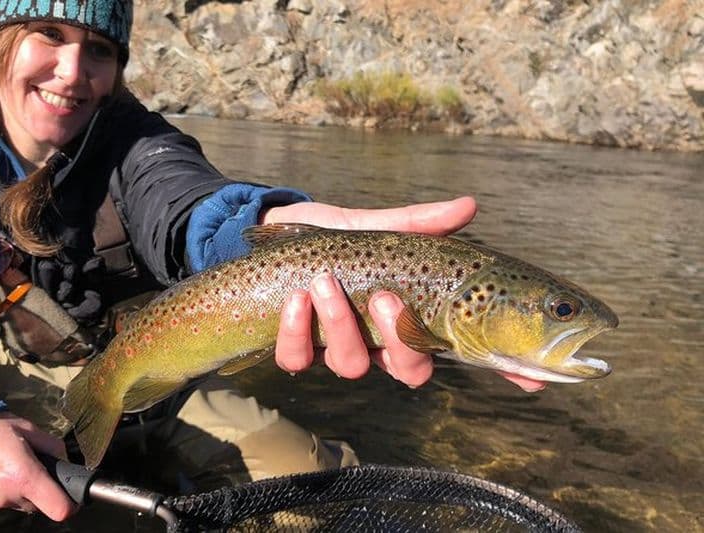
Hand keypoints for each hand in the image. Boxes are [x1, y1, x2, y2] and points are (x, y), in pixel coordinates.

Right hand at [0, 412, 75, 519]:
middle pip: (37, 505)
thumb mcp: (27, 428)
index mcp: (24, 477)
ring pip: (17, 504)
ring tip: (4, 465)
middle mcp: (6, 497)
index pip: (59, 509)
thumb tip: (65, 461)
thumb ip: (53, 447)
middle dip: (39, 489)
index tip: (70, 494)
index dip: (69, 503)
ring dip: (17, 491)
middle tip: (28, 464)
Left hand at [264, 197, 546, 392]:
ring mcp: (337, 349)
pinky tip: (295, 298)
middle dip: (400, 340)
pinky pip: (299, 359)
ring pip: (352, 366)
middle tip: (386, 298)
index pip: (460, 351)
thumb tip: (470, 204)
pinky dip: (296, 331)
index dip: (498, 369)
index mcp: (408, 318)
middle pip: (409, 371)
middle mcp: (378, 344)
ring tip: (323, 283)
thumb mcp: (380, 229)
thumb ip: (420, 224)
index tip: (531, 378)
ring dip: (340, 325)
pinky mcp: (295, 347)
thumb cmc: (339, 238)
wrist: (279, 236)